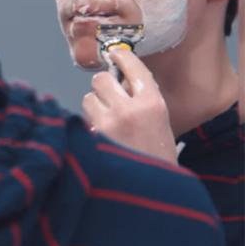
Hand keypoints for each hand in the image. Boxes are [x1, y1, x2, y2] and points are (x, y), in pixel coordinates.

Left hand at [81, 49, 177, 163]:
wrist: (153, 191)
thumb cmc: (157, 157)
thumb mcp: (160, 122)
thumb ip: (142, 99)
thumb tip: (120, 80)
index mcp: (153, 103)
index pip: (134, 68)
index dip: (122, 58)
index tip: (115, 54)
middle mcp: (129, 109)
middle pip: (101, 79)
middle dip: (103, 86)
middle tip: (109, 97)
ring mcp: (108, 122)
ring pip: (88, 98)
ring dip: (94, 106)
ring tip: (107, 122)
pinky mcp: (92, 136)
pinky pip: (83, 119)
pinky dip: (89, 124)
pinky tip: (100, 136)